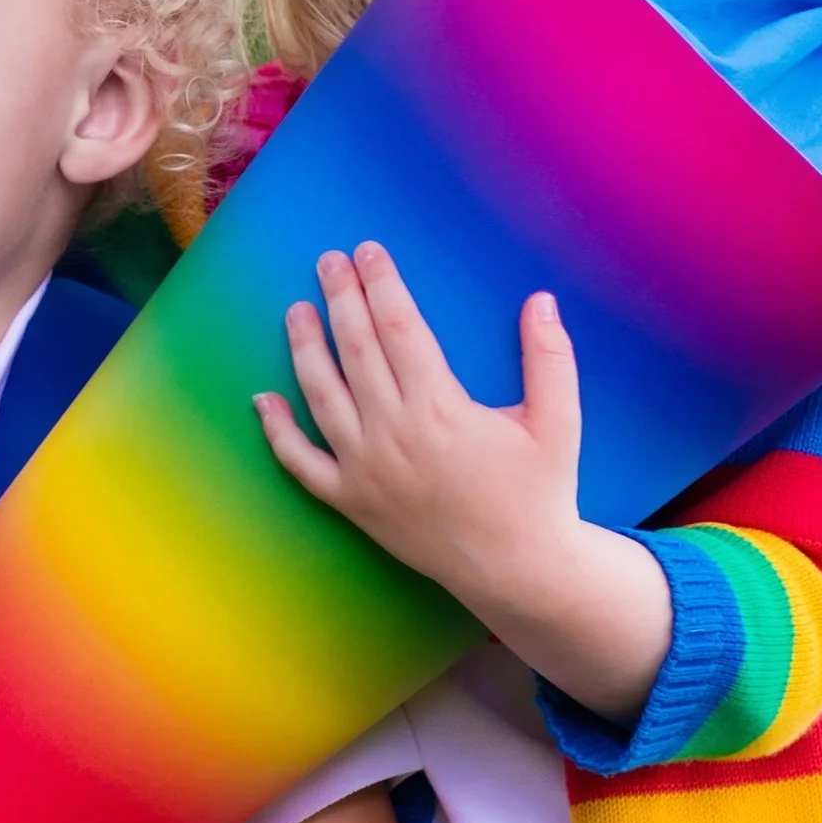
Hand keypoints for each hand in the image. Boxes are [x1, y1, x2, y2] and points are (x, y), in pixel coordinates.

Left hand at [253, 243, 583, 610]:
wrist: (517, 570)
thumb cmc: (540, 492)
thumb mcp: (559, 422)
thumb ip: (549, 358)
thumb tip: (539, 299)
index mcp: (440, 408)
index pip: (398, 327)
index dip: (381, 284)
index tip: (368, 252)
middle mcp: (393, 435)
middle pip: (355, 349)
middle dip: (339, 298)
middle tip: (328, 261)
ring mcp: (365, 471)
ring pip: (321, 396)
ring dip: (305, 348)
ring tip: (296, 310)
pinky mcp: (353, 503)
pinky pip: (303, 464)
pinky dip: (278, 432)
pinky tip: (262, 399)